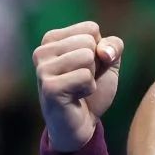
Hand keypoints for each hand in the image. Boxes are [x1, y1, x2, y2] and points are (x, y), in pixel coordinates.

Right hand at [33, 22, 124, 151]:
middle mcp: (42, 50)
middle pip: (89, 41)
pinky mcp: (49, 87)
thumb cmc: (91, 91)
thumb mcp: (108, 62)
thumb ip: (113, 46)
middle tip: (81, 81)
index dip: (99, 50)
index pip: (90, 28)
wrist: (80, 125)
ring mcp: (42, 69)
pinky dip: (88, 89)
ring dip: (91, 77)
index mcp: (52, 39)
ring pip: (87, 56)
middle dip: (95, 65)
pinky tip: (75, 98)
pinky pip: (85, 77)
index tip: (87, 68)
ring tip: (78, 89)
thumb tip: (103, 52)